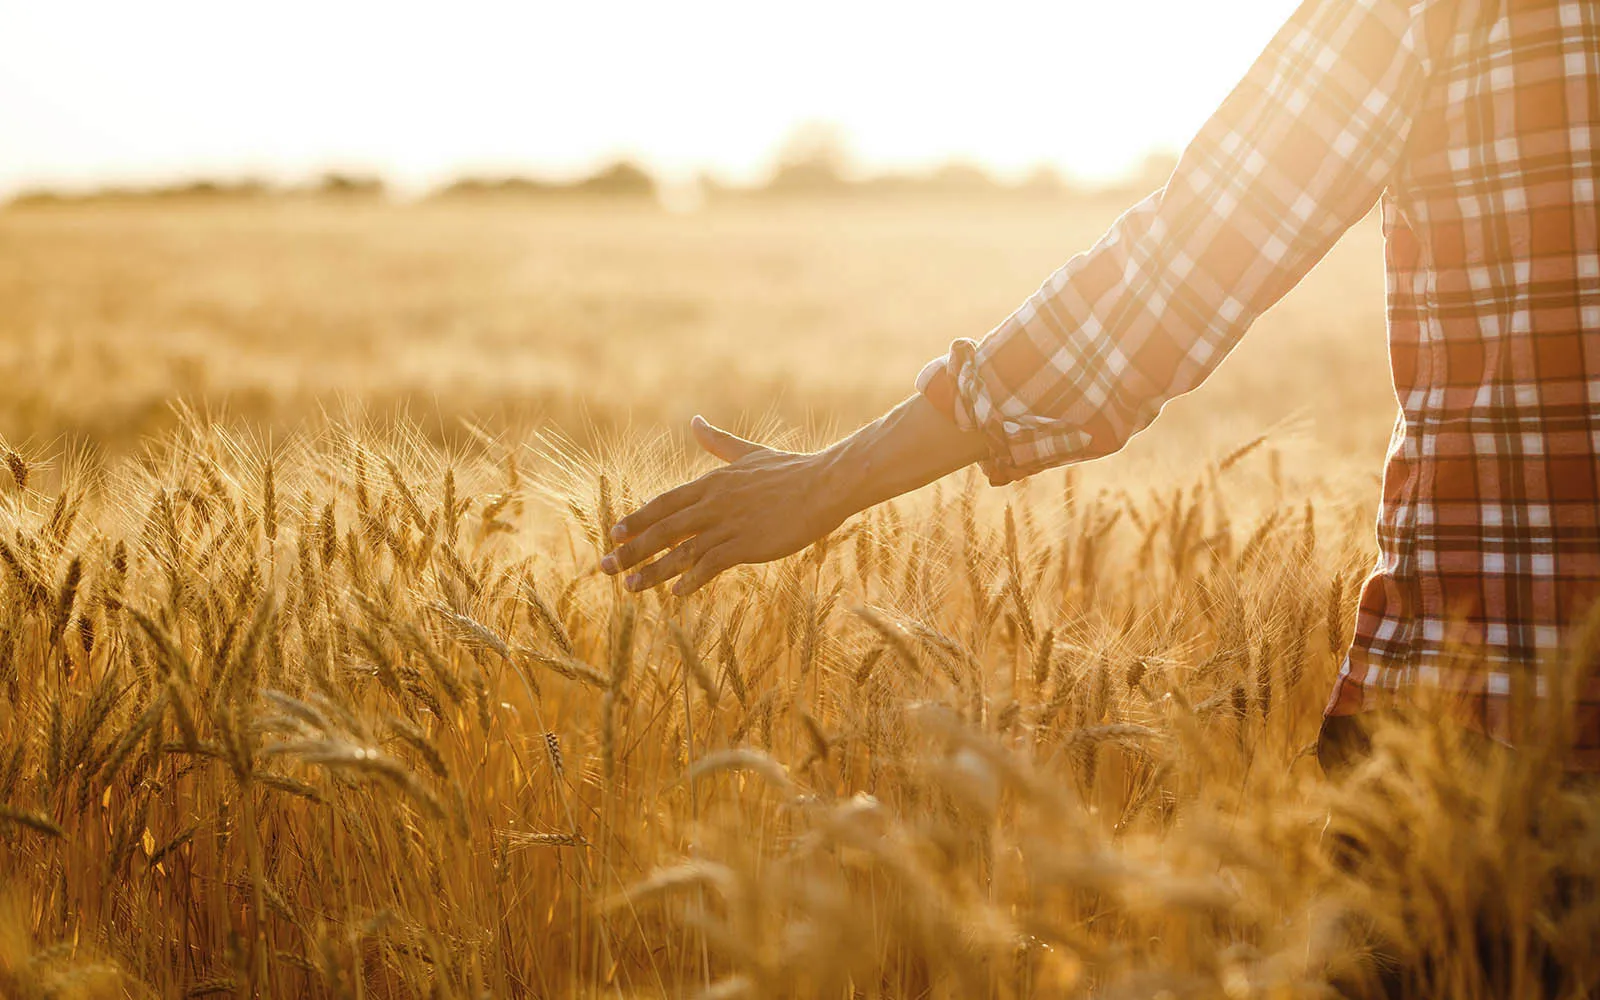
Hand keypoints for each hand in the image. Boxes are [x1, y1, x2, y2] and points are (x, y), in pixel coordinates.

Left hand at [600, 416, 849, 595]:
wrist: (825, 484)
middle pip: (662, 529)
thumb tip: (695, 420)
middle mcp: (713, 503)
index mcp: (711, 483)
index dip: (637, 520)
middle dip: (630, 550)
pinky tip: (676, 593)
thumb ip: (718, 442)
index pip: (663, 504)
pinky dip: (691, 579)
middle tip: (604, 567)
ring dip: (652, 571)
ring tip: (630, 588)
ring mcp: (728, 525)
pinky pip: (710, 564)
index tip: (614, 534)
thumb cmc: (791, 470)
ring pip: (680, 551)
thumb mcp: (748, 453)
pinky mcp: (746, 544)